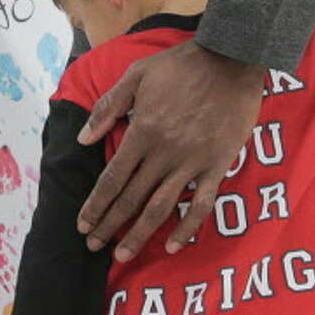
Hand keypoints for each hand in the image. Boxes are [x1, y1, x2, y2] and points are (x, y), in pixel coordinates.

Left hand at [76, 41, 265, 262]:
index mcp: (142, 132)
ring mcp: (191, 162)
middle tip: (93, 247)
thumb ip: (108, 107)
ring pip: (160, 207)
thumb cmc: (182, 64)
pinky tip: (173, 246)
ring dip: (139, 235)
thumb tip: (82, 139)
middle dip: (109, 226)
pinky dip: (187, 227)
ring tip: (122, 256)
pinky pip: (201, 203)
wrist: (231, 58)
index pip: (112, 179)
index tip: (82, 225)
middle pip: (131, 199)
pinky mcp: (217, 165)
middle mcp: (163, 153)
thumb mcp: (137, 74)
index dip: (95, 205)